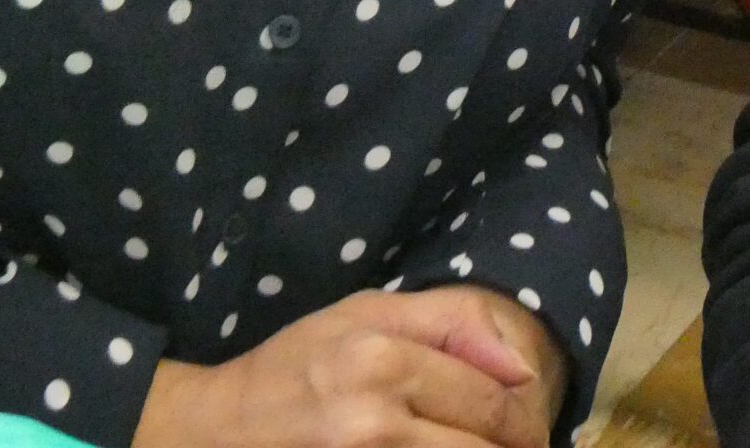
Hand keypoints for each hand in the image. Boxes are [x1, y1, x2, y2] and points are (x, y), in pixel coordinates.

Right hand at [129, 287, 561, 447]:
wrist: (218, 428)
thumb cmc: (295, 363)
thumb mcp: (364, 313)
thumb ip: (447, 322)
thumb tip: (519, 362)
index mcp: (382, 358)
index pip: (490, 394)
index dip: (524, 412)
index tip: (531, 418)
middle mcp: (375, 418)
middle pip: (486, 441)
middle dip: (518, 443)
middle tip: (527, 442)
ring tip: (491, 446)